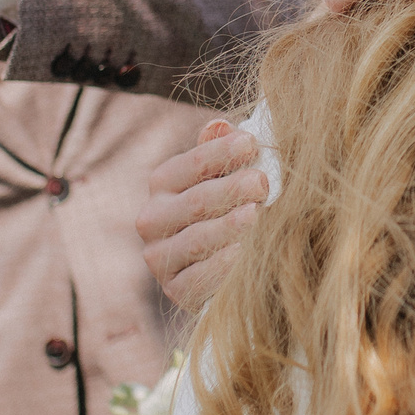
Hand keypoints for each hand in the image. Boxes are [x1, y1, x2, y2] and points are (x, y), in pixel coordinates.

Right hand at [138, 120, 267, 309]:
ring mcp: (159, 256)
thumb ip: (221, 152)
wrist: (224, 270)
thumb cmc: (228, 208)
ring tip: (256, 216)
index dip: (221, 153)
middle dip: (231, 190)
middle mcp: (152, 219)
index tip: (252, 144)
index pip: (192, 164)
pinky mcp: (174, 289)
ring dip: (228, 227)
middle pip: (196, 201)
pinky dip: (222, 267)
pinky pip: (197, 279)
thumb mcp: (224, 177)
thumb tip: (221, 124)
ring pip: (196, 240)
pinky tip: (243, 256)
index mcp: (163, 183)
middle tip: (261, 183)